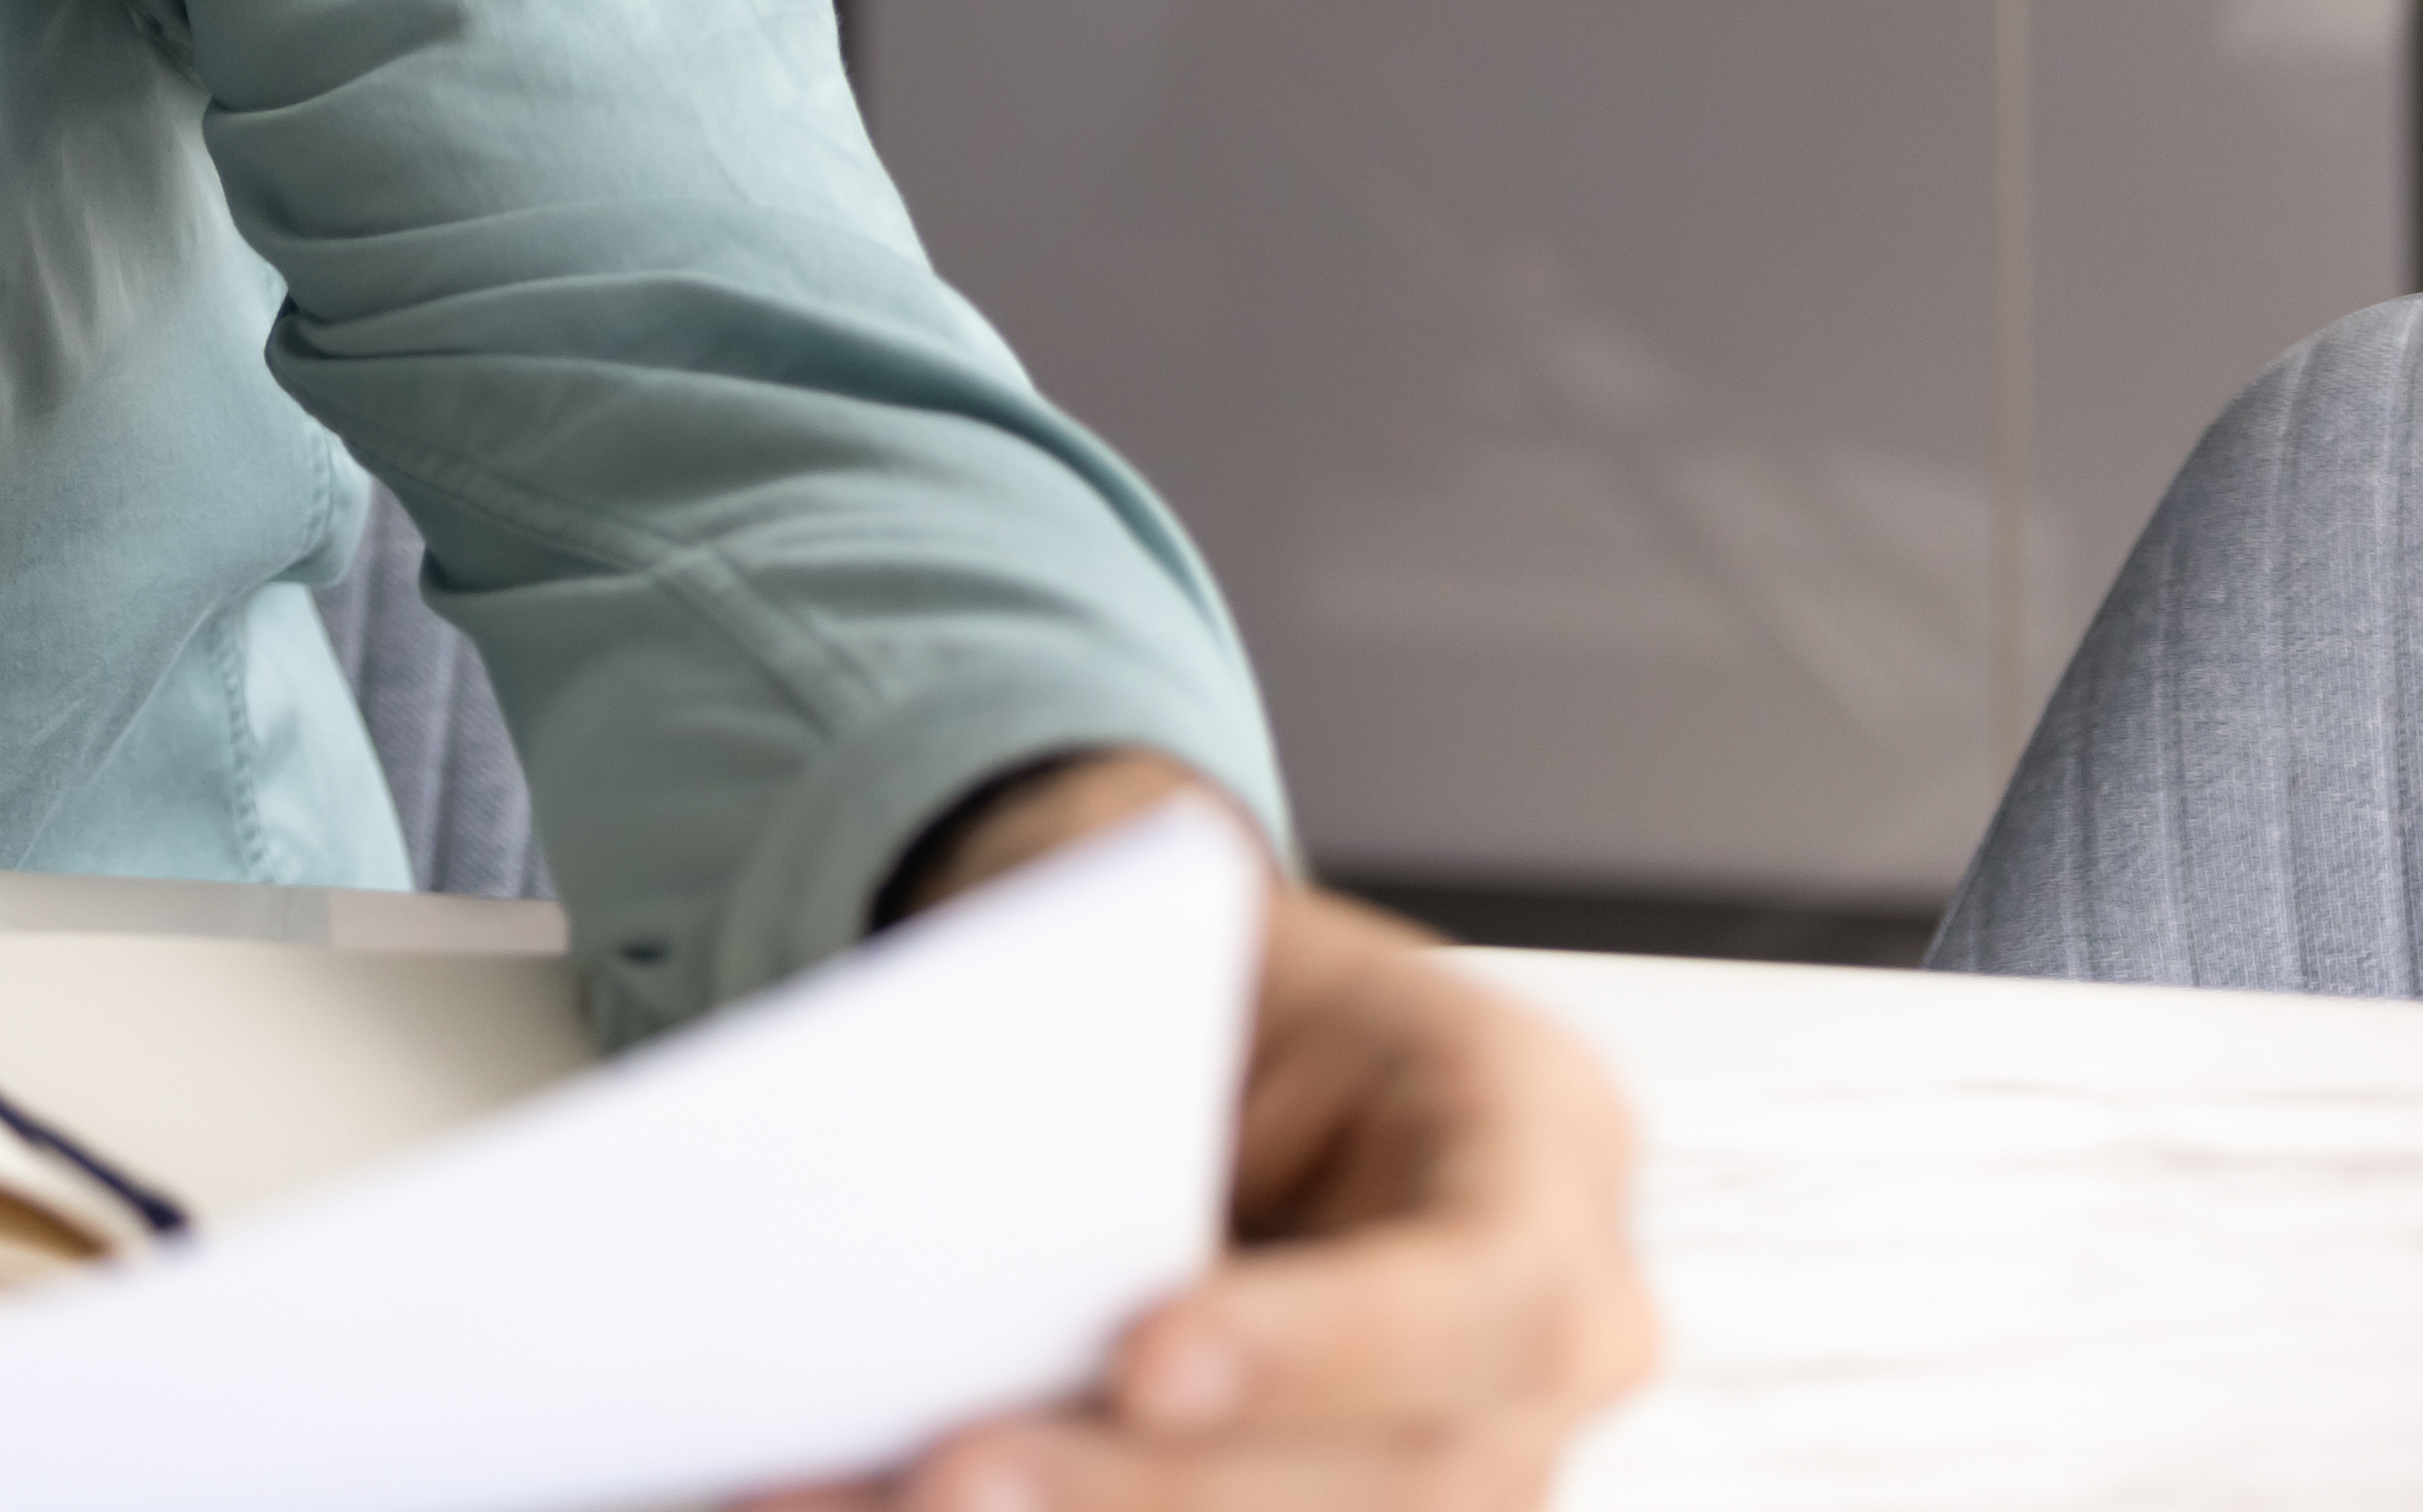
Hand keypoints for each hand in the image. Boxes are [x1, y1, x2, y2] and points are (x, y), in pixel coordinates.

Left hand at [773, 758, 1659, 1511]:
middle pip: (1395, 1483)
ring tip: (868, 1507)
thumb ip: (1147, 1094)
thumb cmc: (1241, 990)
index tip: (1144, 1360)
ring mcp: (1482, 1461)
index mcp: (1544, 1152)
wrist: (1253, 1044)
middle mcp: (1553, 1342)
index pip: (1477, 1293)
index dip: (1314, 1346)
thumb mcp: (1223, 964)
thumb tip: (976, 1206)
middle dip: (1150, 1494)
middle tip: (949, 1481)